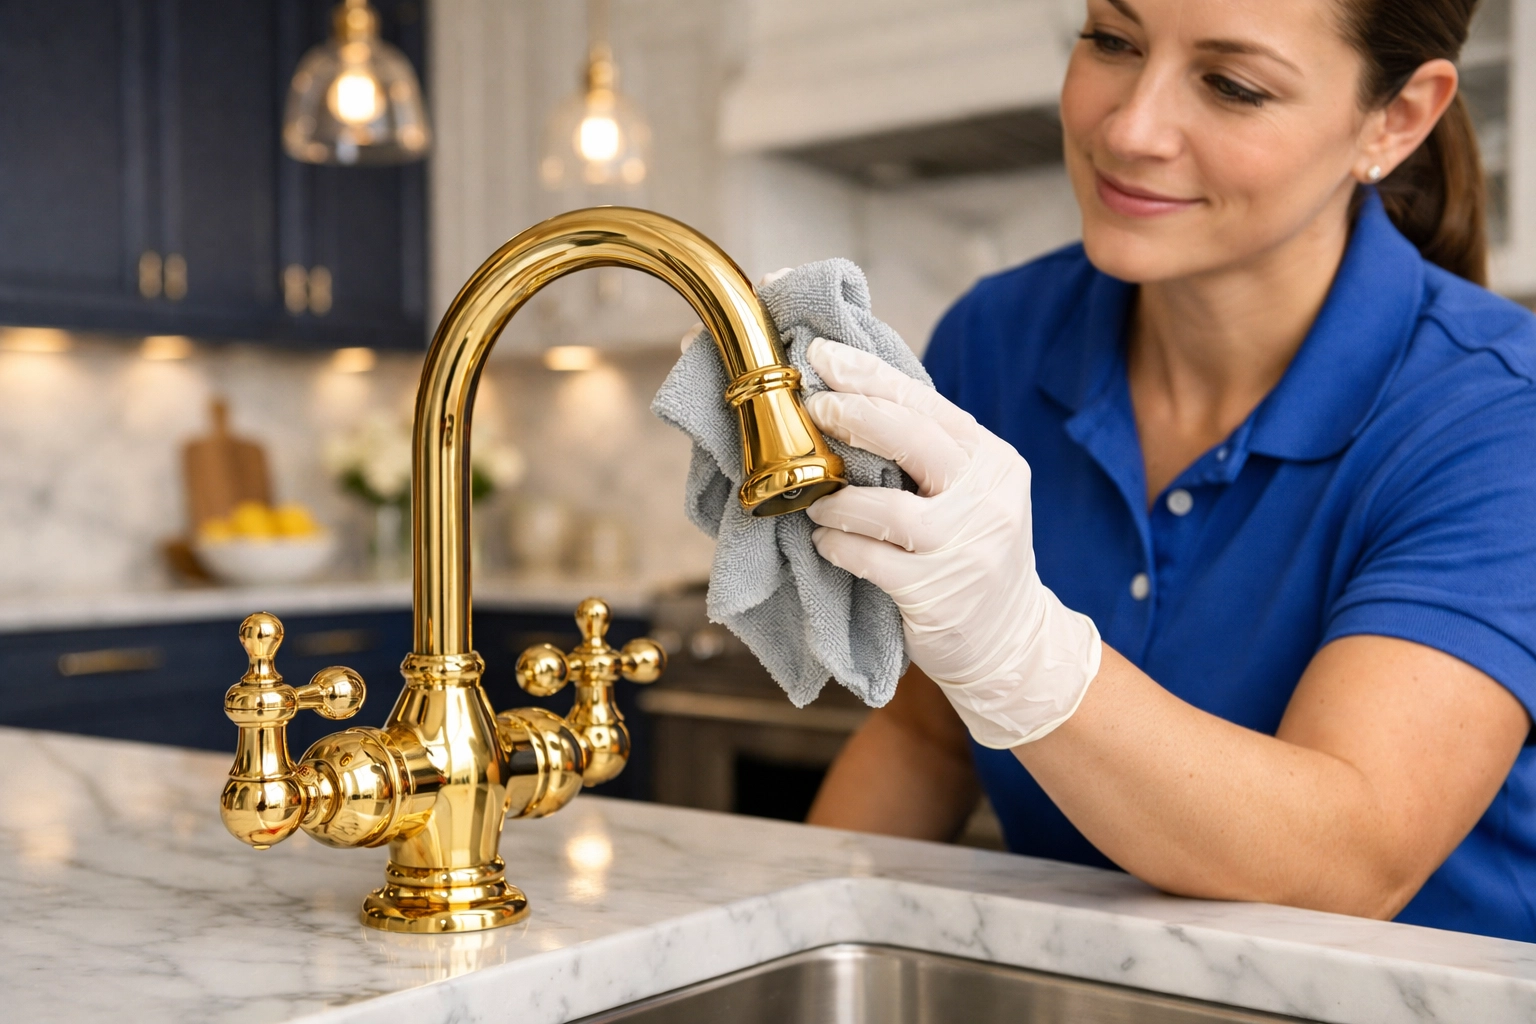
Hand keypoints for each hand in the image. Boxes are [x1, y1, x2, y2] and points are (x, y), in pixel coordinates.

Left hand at [803, 338, 1101, 747]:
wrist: (1011, 641)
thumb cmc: (971, 553)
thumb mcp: (970, 493)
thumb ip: (927, 452)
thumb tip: (849, 395)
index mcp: (993, 462)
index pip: (926, 405)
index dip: (869, 376)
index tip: (821, 355)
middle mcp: (987, 498)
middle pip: (913, 437)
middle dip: (855, 414)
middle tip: (813, 406)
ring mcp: (965, 547)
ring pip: (887, 507)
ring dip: (838, 498)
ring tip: (814, 498)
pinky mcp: (936, 593)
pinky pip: (871, 559)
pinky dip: (839, 544)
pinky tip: (825, 540)